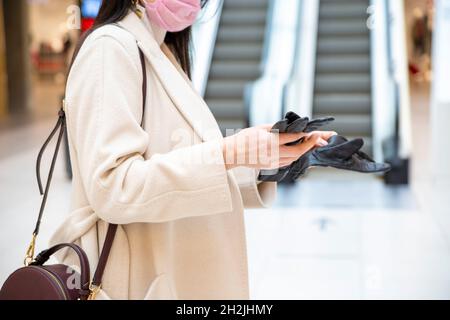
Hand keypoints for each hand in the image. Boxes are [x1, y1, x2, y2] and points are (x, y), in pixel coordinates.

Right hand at [222, 125, 336, 169]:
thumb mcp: (260, 128)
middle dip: (310, 146)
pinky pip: (287, 162)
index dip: (306, 135)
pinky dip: (295, 156)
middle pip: (297, 151)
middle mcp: (272, 153)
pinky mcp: (271, 167)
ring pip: (294, 158)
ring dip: (304, 152)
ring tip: (312, 145)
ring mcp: (272, 162)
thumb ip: (276, 128)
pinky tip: (299, 151)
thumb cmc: (244, 138)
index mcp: (269, 141)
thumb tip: (291, 127)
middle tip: (319, 140)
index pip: (293, 137)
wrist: (232, 154)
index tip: (314, 132)